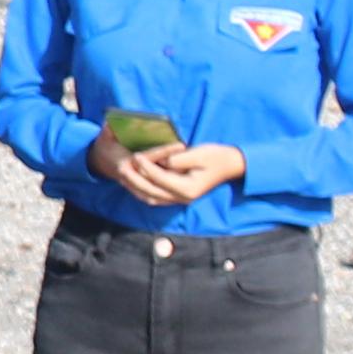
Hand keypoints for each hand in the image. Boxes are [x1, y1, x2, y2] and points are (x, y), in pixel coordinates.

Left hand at [95, 137, 246, 210]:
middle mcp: (182, 198)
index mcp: (187, 188)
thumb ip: (178, 159)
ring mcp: (180, 199)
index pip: (160, 179)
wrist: (231, 165)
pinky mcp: (179, 196)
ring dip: (135, 187)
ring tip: (122, 174)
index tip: (135, 156)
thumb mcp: (198, 154)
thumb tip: (161, 161)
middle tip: (121, 167)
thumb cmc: (216, 157)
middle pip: (151, 192)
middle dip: (134, 180)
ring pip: (151, 198)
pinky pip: (156, 197)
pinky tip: (133, 181)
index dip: (146, 167)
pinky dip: (143, 190)